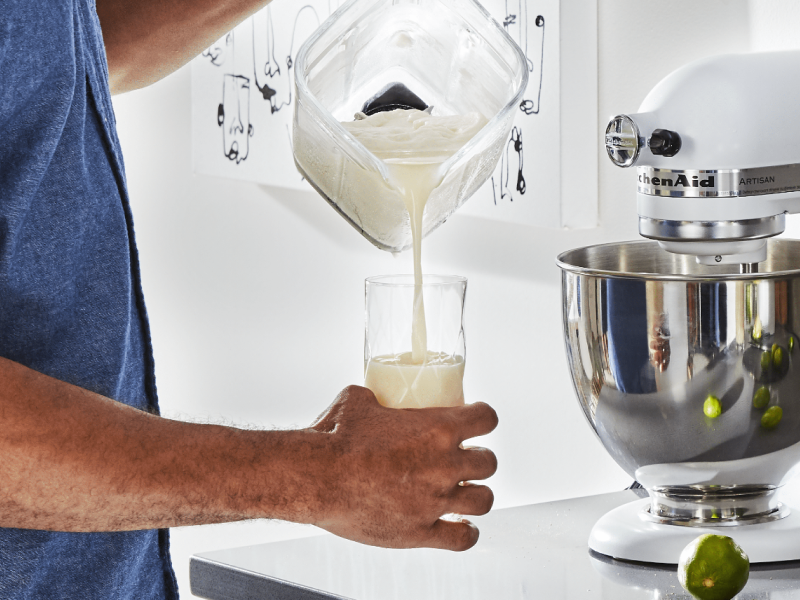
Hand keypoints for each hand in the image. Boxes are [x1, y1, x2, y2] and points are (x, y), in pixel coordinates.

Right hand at [307, 385, 497, 550]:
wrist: (316, 476)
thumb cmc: (335, 437)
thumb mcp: (358, 401)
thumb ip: (375, 400)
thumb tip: (372, 399)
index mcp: (437, 428)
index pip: (486, 419)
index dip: (483, 419)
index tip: (477, 423)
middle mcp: (444, 464)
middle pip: (488, 462)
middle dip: (479, 459)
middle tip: (465, 460)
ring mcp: (435, 500)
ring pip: (484, 500)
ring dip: (477, 494)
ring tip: (466, 494)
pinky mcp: (420, 531)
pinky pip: (462, 538)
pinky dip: (466, 533)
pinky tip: (462, 527)